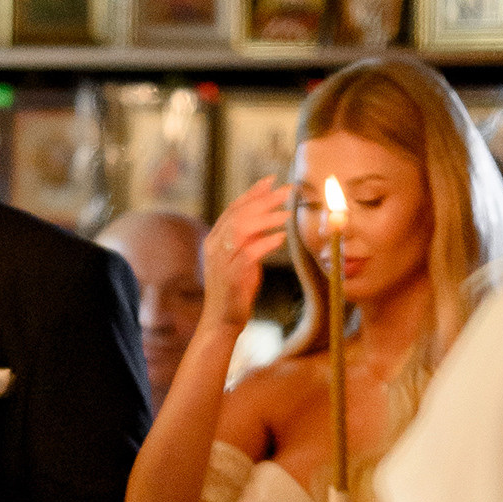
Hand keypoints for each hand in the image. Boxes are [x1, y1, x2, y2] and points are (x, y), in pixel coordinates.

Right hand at [201, 178, 292, 329]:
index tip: (271, 180)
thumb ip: (251, 238)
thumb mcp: (243, 258)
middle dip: (264, 200)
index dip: (252, 193)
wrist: (222, 320)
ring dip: (266, 219)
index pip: (233, 208)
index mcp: (215, 239)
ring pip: (241, 230)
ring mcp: (221, 261)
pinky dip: (265, 243)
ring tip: (287, 214)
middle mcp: (214, 246)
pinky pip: (248, 254)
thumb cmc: (235, 289)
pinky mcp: (231, 277)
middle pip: (239, 214)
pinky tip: (281, 238)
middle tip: (287, 191)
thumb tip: (269, 217)